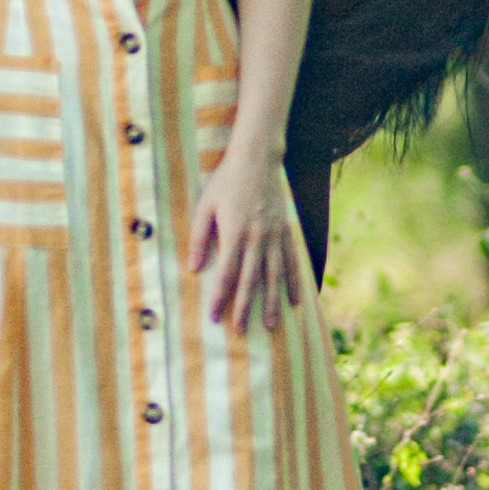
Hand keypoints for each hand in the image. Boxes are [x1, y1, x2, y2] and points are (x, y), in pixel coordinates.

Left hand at [189, 147, 307, 331]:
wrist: (257, 158)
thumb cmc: (226, 181)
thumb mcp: (205, 206)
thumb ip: (199, 237)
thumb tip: (193, 268)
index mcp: (233, 232)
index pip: (225, 274)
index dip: (219, 298)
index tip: (214, 317)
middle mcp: (256, 238)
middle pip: (251, 280)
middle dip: (244, 307)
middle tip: (240, 331)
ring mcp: (274, 235)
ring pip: (274, 276)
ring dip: (272, 302)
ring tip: (270, 325)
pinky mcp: (286, 230)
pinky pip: (291, 261)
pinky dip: (294, 282)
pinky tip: (295, 301)